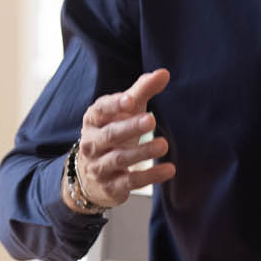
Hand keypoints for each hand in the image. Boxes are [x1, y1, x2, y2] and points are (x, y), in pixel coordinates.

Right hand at [67, 68, 176, 211]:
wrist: (90, 176)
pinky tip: (169, 170)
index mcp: (94, 120)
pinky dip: (150, 176)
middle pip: (110, 135)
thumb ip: (141, 91)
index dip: (114, 105)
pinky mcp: (111, 187)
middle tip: (151, 119)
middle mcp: (92, 143)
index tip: (130, 100)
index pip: (100, 110)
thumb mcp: (124, 112)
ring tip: (164, 144)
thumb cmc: (113, 133)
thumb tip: (164, 73)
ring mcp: (99, 167)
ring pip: (119, 159)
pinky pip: (130, 182)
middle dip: (130, 127)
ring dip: (142, 152)